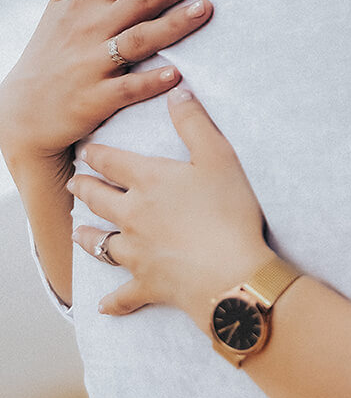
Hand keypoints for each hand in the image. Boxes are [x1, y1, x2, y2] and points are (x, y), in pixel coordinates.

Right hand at [0, 0, 223, 194]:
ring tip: (206, 9)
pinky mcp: (94, 98)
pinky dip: (149, 81)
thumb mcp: (62, 1)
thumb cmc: (49, 50)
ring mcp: (92, 63)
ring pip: (139, 39)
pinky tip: (177, 74)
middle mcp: (91, 27)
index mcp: (87, 1)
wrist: (21, 112)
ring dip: (173, 24)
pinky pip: (126, 89)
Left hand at [71, 86, 267, 329]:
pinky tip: (104, 306)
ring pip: (100, 244)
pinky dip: (113, 301)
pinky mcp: (146, 284)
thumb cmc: (229, 212)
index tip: (85, 151)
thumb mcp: (219, 156)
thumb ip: (194, 122)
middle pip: (98, 200)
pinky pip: (123, 295)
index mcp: (149, 181)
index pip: (112, 163)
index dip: (97, 155)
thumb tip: (176, 91)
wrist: (230, 272)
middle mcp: (133, 215)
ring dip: (86, 236)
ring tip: (76, 231)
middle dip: (83, 189)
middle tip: (73, 184)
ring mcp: (136, 252)